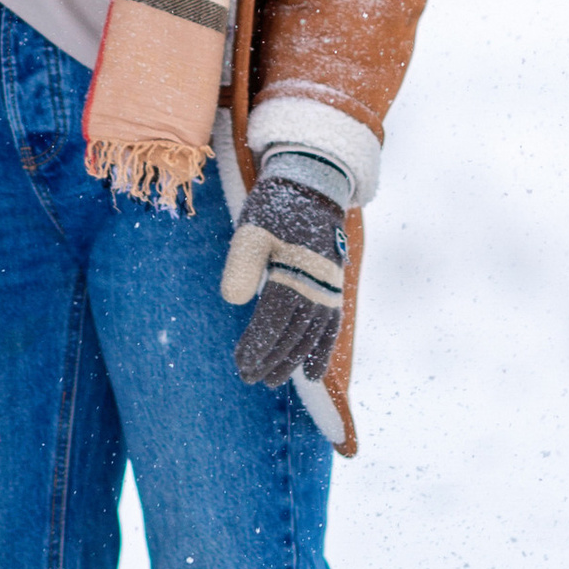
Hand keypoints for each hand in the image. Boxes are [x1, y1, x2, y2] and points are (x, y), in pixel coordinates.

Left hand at [224, 170, 347, 388]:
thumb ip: (241, 263)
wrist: (312, 187)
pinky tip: (311, 374)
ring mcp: (331, 288)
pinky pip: (332, 327)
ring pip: (312, 335)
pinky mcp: (335, 288)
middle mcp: (319, 284)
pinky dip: (322, 351)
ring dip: (291, 361)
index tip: (240, 363)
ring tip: (271, 381)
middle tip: (248, 378)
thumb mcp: (251, 228)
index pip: (274, 319)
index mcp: (296, 269)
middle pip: (294, 334)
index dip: (257, 345)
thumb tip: (233, 302)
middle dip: (270, 359)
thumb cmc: (275, 207)